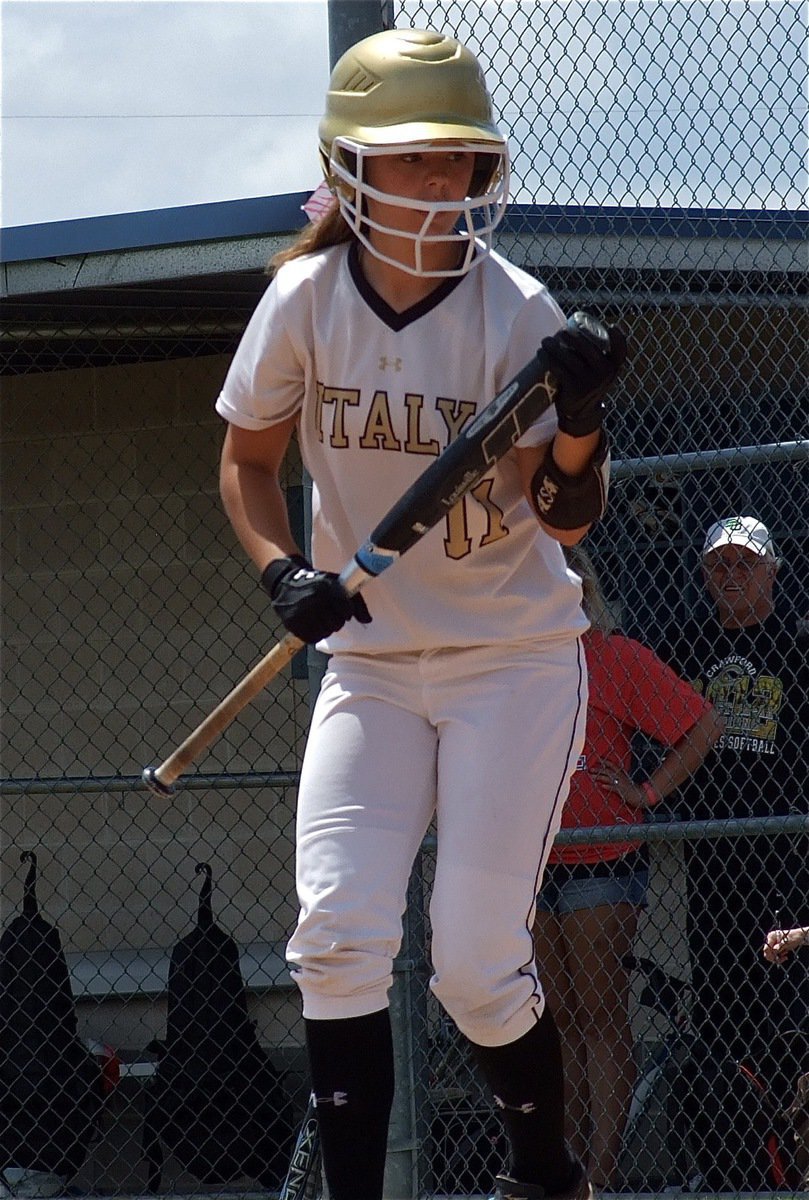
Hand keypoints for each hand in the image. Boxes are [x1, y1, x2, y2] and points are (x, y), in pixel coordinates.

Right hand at [261, 555, 371, 643]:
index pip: (347, 610)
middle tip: (330, 614)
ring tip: (320, 618)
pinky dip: (315, 634)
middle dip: (336, 621)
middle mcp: (313, 599)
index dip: (347, 612)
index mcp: (326, 587)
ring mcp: (301, 612)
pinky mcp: (292, 623)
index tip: (343, 610)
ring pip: (325, 633)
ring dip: (326, 629)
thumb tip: (367, 621)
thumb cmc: (316, 584)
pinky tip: (312, 624)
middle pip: (337, 625)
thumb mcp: (335, 584)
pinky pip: (311, 638)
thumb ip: (355, 601)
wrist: (285, 583)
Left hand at [542, 322, 627, 437]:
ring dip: (554, 346)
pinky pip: (558, 369)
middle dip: (572, 336)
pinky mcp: (574, 388)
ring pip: (570, 356)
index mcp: (614, 367)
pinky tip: (541, 353)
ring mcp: (590, 381)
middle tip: (560, 332)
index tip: (610, 327)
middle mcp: (605, 373)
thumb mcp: (601, 372)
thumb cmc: (589, 384)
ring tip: (545, 341)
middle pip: (587, 347)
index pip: (621, 349)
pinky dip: (547, 359)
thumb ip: (599, 355)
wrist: (581, 414)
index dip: (617, 336)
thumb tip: (582, 328)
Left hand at [591, 764, 646, 808]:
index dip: (604, 761)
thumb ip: (617, 777)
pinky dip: (608, 787)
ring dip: (600, 777)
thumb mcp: (625, 780)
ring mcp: (621, 784)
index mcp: (621, 773)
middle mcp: (620, 777)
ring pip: (609, 778)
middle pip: (607, 771)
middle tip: (590, 769)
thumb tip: (606, 778)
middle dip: (598, 770)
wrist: (642, 795)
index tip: (597, 759)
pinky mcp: (622, 791)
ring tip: (592, 777)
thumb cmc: (632, 788)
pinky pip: (614, 788)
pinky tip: (602, 786)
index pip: (611, 764)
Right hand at [763, 927, 807, 963]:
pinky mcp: (775, 949)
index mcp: (771, 936)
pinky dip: (779, 959)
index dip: (771, 954)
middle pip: (767, 953)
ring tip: (785, 957)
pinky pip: (774, 957)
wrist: (798, 937)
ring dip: (777, 959)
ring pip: (770, 956)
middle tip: (783, 958)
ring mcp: (772, 945)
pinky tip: (785, 957)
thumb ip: (780, 945)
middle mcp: (770, 940)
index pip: (766, 948)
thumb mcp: (787, 941)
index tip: (778, 957)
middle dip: (774, 958)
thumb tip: (774, 949)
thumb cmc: (793, 937)